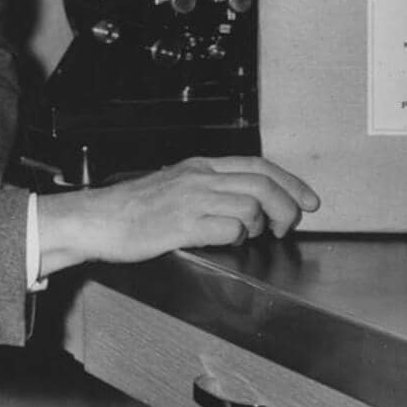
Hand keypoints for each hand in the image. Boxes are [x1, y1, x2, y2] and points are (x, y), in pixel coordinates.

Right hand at [36, 155, 318, 275]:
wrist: (98, 219)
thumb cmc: (133, 208)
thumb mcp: (176, 184)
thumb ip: (209, 188)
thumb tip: (246, 204)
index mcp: (200, 166)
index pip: (258, 165)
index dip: (291, 182)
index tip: (308, 200)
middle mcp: (199, 178)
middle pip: (262, 185)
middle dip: (286, 206)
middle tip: (287, 226)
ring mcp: (191, 200)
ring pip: (249, 206)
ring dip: (260, 225)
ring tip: (253, 236)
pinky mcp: (182, 225)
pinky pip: (227, 229)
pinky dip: (237, 238)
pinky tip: (227, 241)